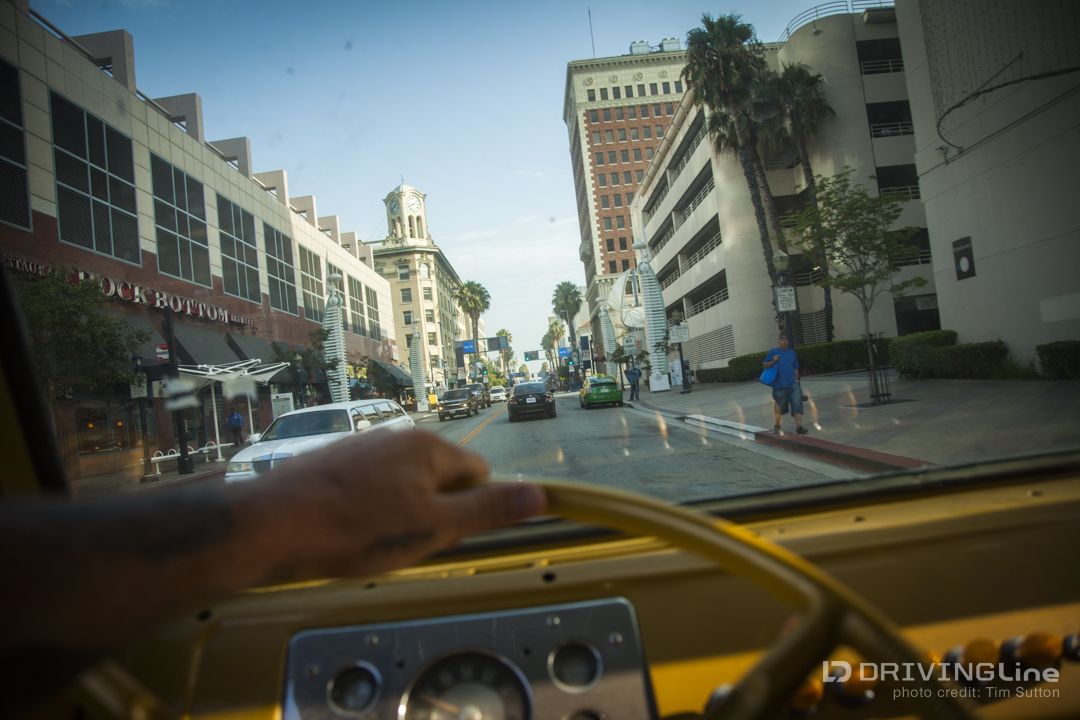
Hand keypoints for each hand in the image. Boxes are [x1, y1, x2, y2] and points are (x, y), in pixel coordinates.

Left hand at [237, 430, 547, 583]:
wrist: (271, 523)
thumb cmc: (355, 529)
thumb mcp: (432, 528)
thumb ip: (487, 511)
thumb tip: (540, 495)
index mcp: (428, 447)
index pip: (478, 472)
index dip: (471, 508)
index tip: (448, 536)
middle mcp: (398, 437)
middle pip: (439, 477)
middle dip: (433, 511)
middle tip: (406, 543)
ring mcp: (362, 446)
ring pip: (402, 483)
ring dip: (399, 510)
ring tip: (371, 541)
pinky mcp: (333, 461)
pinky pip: (369, 485)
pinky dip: (367, 508)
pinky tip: (346, 532)